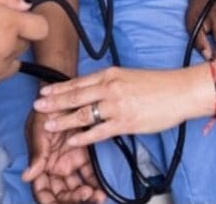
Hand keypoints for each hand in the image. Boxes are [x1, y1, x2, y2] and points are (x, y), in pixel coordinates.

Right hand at [21, 109, 103, 202]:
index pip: (42, 191)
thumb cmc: (47, 109)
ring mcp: (70, 163)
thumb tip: (26, 176)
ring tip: (98, 196)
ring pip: (77, 188)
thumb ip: (37, 154)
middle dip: (73, 200)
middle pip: (61, 194)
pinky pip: (90, 176)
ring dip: (86, 195)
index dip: (51, 201)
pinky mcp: (84, 157)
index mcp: (41, 164)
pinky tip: (102, 189)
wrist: (65, 92)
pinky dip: (95, 184)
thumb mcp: (39, 129)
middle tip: (87, 196)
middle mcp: (54, 167)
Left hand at [33, 66, 195, 148]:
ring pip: (83, 114)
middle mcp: (110, 87)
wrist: (178, 91)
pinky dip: (83, 137)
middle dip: (53, 102)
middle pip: (75, 96)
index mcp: (110, 74)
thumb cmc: (156, 84)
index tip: (44, 91)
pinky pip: (99, 132)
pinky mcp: (125, 123)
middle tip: (37, 106)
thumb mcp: (128, 76)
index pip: (78, 82)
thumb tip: (93, 88)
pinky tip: (71, 141)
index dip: (59, 88)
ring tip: (47, 125)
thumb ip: (109, 82)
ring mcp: (116, 106)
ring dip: (62, 120)